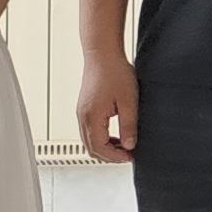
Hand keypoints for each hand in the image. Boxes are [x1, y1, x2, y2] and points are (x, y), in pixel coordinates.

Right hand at [74, 48, 138, 162]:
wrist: (102, 54)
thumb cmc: (115, 72)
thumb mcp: (128, 101)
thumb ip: (128, 125)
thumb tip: (129, 145)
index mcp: (92, 117)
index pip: (100, 148)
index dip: (116, 157)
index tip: (130, 157)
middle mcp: (82, 117)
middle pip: (92, 148)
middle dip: (110, 156)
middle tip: (127, 156)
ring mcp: (81, 113)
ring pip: (89, 141)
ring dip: (105, 147)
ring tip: (123, 147)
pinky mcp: (84, 108)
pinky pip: (89, 131)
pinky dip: (101, 138)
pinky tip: (115, 135)